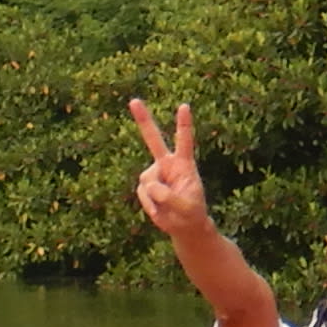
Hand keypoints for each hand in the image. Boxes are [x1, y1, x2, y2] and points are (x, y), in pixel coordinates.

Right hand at [126, 100, 212, 239]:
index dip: (184, 124)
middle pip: (153, 139)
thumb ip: (170, 197)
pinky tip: (159, 211)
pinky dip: (150, 205)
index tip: (184, 106)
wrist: (183, 226)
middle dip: (143, 120)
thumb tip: (151, 187)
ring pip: (148, 181)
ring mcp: (155, 174)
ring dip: (156, 197)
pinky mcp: (146, 186)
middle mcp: (168, 164)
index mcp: (185, 164)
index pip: (185, 141)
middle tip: (134, 100)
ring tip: (168, 207)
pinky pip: (143, 194)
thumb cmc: (192, 213)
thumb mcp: (188, 208)